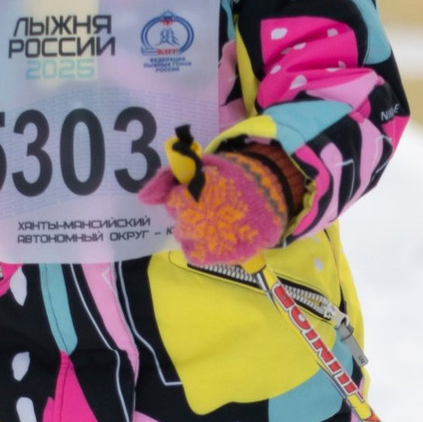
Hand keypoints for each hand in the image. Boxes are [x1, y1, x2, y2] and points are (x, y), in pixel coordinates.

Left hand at [163, 132, 313, 269]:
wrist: (278, 194)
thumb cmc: (242, 177)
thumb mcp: (210, 165)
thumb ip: (174, 178)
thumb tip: (144, 196)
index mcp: (201, 194)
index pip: (174, 200)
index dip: (183, 196)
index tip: (196, 192)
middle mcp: (203, 220)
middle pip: (180, 220)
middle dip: (188, 213)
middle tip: (207, 207)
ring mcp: (213, 240)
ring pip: (185, 238)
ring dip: (193, 230)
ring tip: (213, 222)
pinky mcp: (224, 255)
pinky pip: (196, 255)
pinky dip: (201, 246)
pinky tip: (213, 236)